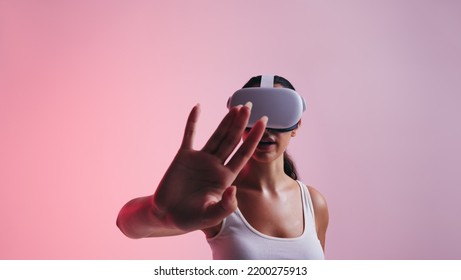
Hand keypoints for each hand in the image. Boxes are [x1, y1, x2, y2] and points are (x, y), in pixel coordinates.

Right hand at [153, 103, 266, 231]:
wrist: (166, 215)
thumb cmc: (190, 218)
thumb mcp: (210, 217)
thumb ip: (224, 206)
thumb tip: (233, 189)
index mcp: (225, 178)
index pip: (243, 154)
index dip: (254, 139)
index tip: (264, 123)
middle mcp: (215, 165)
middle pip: (232, 140)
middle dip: (241, 124)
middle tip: (250, 106)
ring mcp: (200, 159)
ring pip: (216, 136)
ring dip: (226, 121)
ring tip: (236, 107)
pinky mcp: (183, 156)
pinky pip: (189, 135)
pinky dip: (192, 121)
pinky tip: (197, 107)